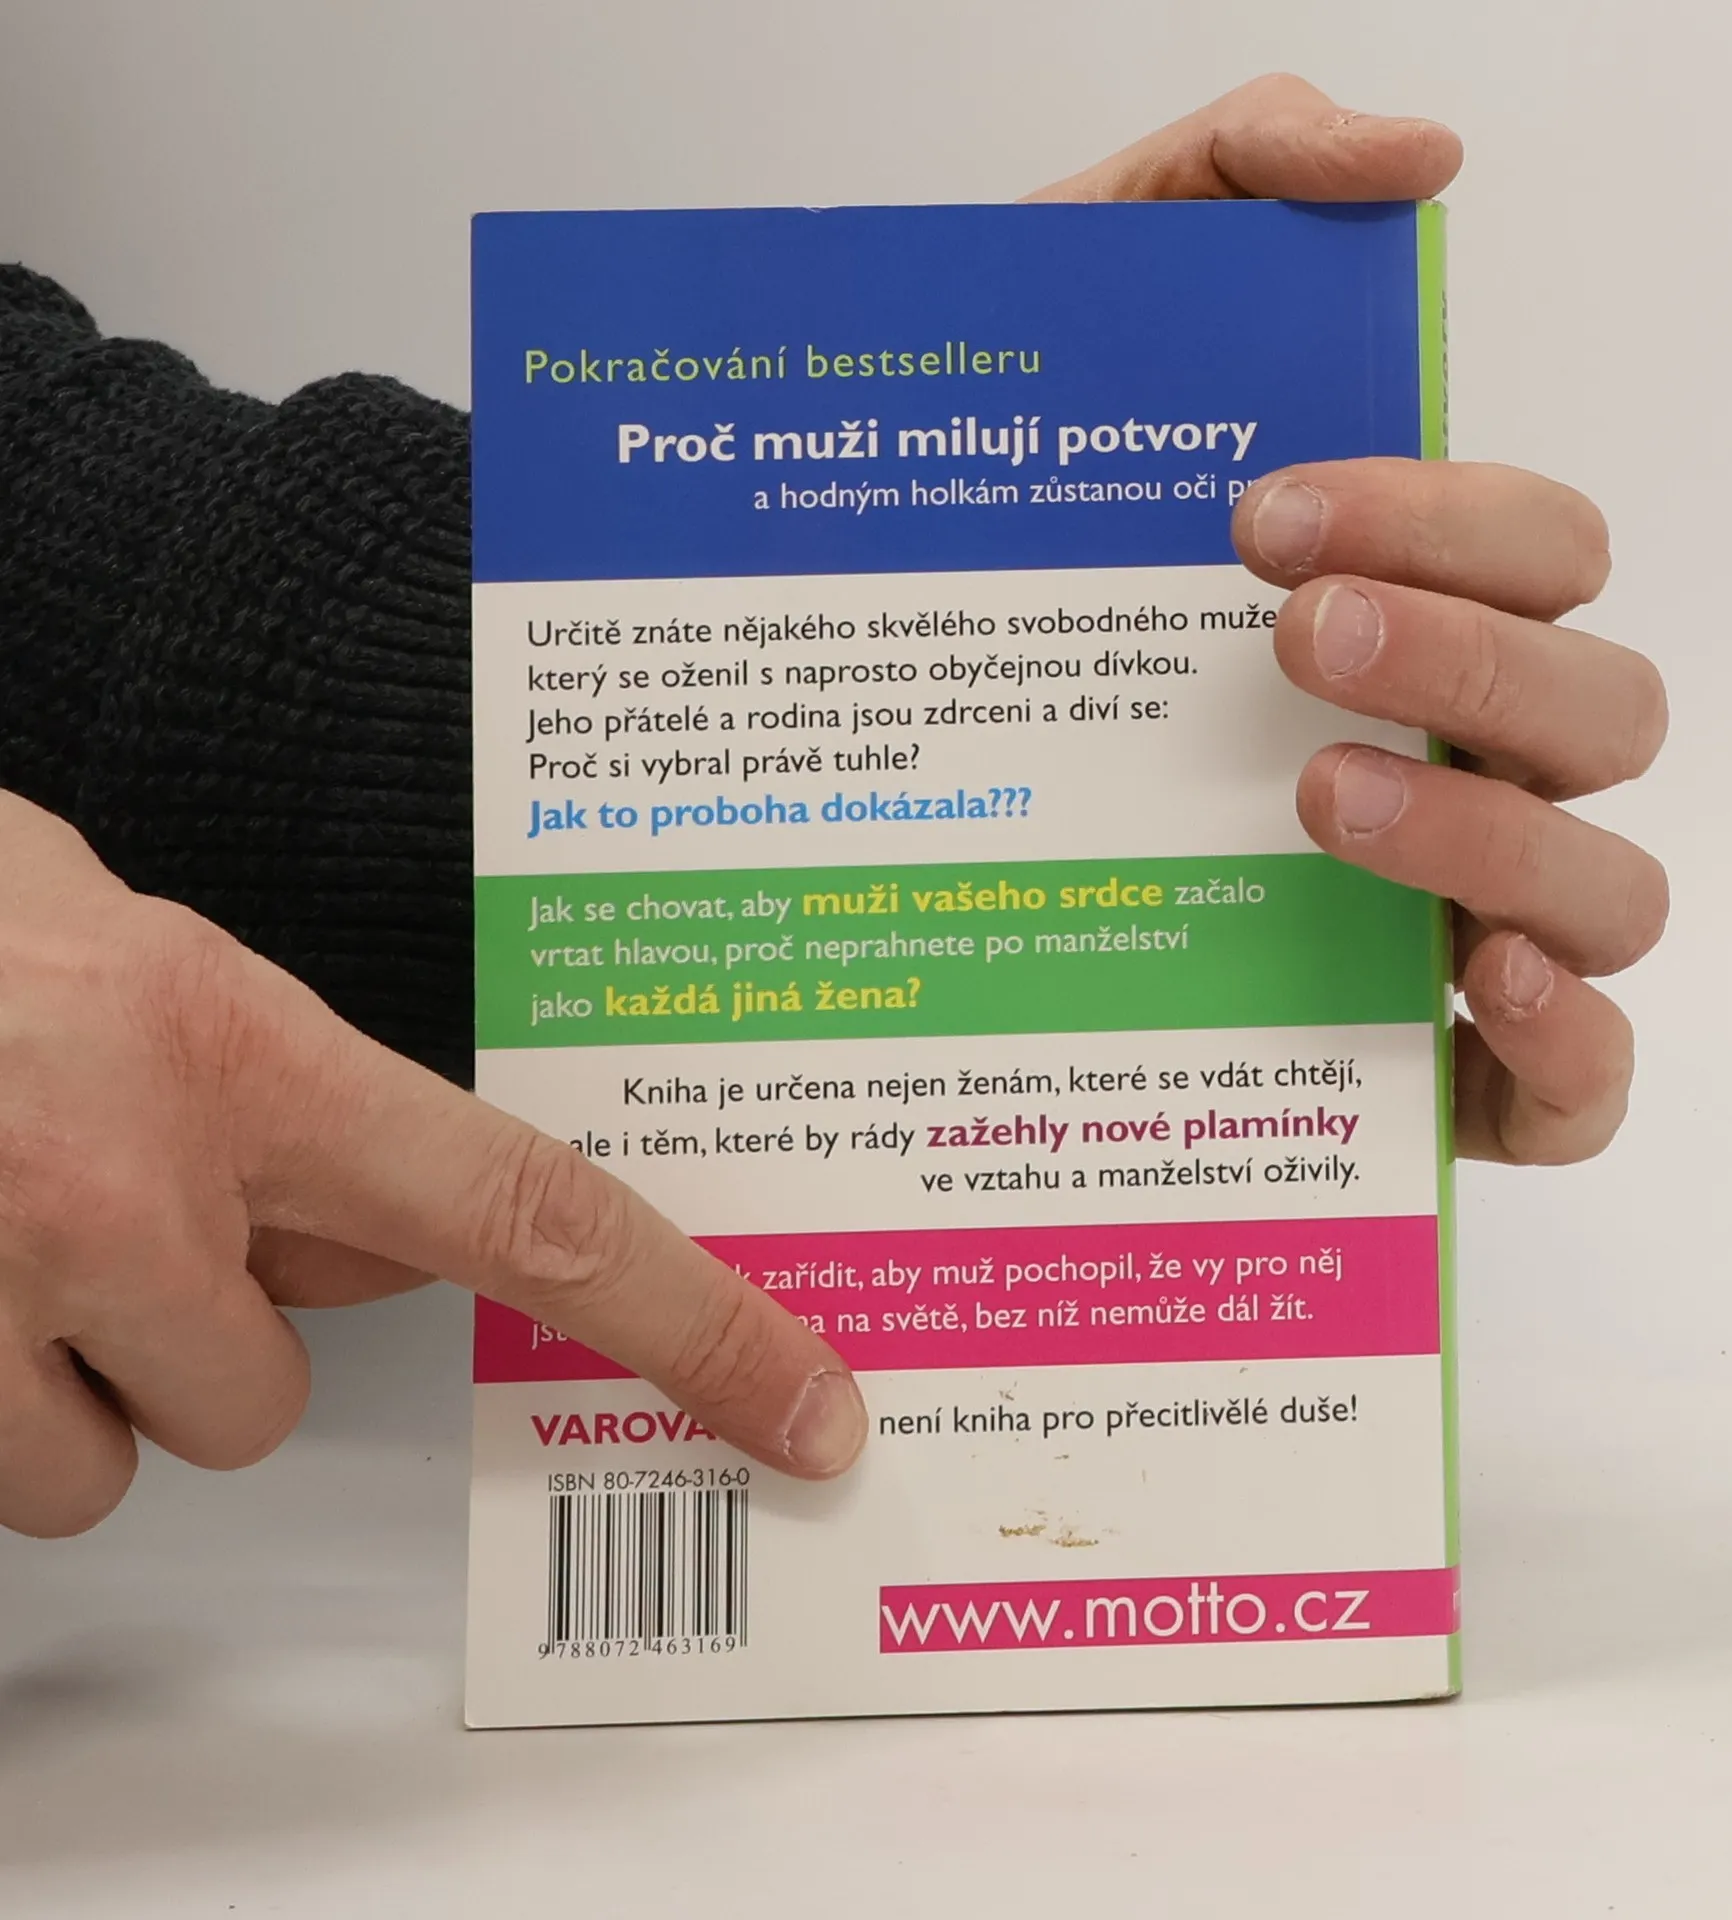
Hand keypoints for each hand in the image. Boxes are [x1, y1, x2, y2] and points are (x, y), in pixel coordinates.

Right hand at [0, 795, 866, 1536]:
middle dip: (204, 1332)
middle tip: (96, 1210)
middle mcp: (128, 1179)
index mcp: (242, 1045)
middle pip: (268, 1390)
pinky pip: (8, 1480)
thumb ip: (282, 1095)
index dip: (691, 1322)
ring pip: (123, 1457)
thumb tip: (381, 1233)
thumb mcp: (142, 954)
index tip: (801, 1406)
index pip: (533, 1211)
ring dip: (75, 1378)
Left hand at [1030, 77, 1667, 1164]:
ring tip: (1318, 798)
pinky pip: (1578, 1084)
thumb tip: (1409, 159)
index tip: (1266, 516)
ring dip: (1492, 839)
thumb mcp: (1069, 333)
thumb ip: (1221, 183)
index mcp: (1421, 612)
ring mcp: (1466, 920)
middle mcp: (1471, 763)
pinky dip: (1566, 1041)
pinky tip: (1461, 981)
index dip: (1446, 518)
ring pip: (1608, 888)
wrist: (853, 808)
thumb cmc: (998, 573)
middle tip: (1289, 638)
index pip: (1538, 547)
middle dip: (1468, 663)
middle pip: (1598, 709)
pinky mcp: (1438, 1074)